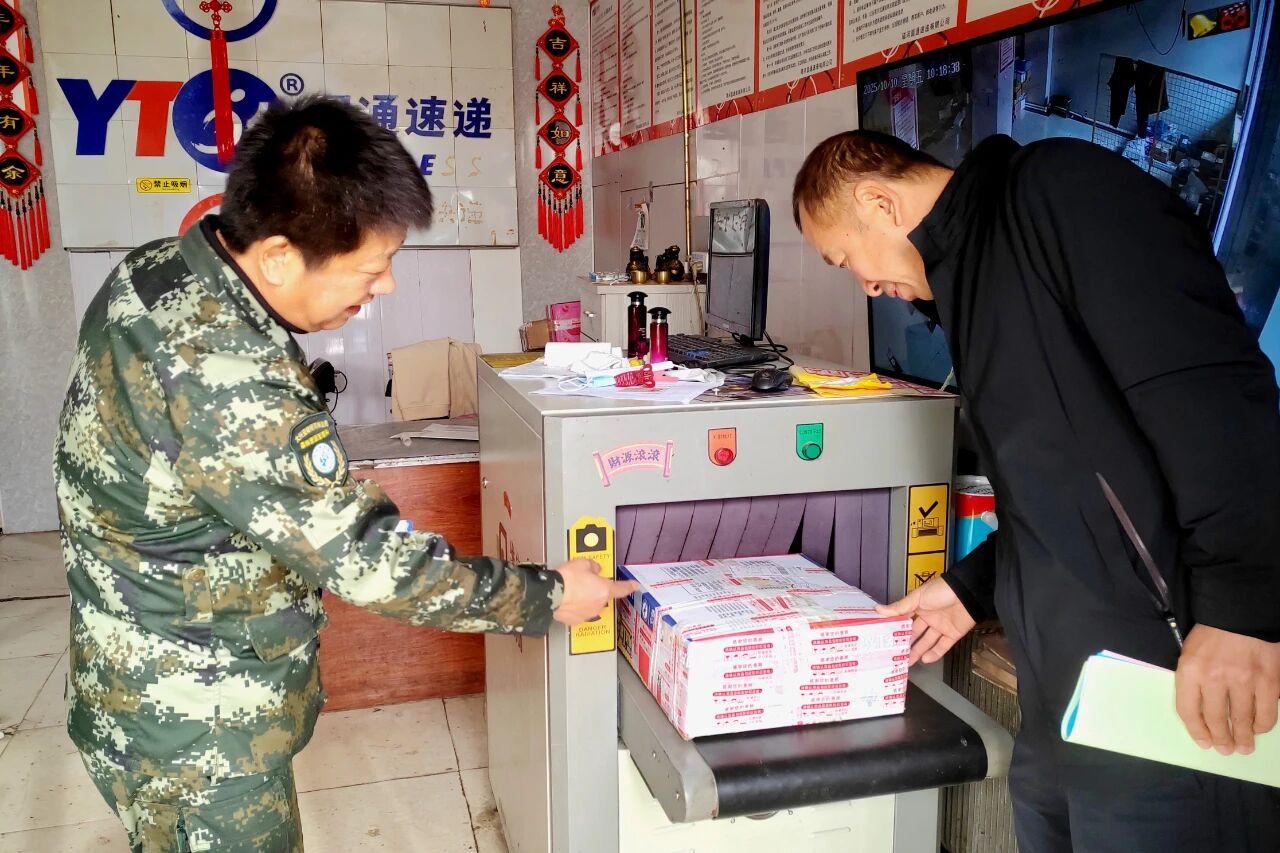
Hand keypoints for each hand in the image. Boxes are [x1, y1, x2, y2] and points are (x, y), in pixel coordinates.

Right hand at [552, 558, 638, 626]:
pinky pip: (579, 612)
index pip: (622, 588)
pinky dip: (575, 606)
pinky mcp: (575, 620)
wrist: (549, 594)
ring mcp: (587, 614)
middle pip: (602, 596)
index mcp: (604, 590)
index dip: (629, 586)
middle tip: (584, 581)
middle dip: (596, 589)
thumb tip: (595, 569)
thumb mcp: (582, 563)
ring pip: (590, 604)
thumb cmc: (566, 580)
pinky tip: (567, 599)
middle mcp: (598, 605)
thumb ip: (593, 566)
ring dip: (585, 598)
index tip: (634, 586)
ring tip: (572, 590)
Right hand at [876, 575, 976, 665]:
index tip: (885, 641)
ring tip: (907, 662)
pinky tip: (925, 660)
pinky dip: (935, 653)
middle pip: (915, 634)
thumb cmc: (942, 590)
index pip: (905, 621)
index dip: (896, 630)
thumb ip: (899, 607)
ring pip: (927, 642)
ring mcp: (941, 626)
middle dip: (906, 644)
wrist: (968, 593)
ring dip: (918, 652)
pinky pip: (942, 646)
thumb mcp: (917, 597)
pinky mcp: (952, 634)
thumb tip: (877, 609)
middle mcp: (929, 617)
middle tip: (895, 656)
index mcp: (919, 607)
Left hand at [1175, 624, 1279, 755]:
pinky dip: (1263, 725)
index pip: (1188, 710)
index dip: (1196, 731)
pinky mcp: (1268, 680)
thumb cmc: (1213, 634)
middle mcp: (1214, 678)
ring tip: (1244, 748)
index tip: (1204, 742)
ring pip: (1242, 720)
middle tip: (1226, 750)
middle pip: (1216, 719)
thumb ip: (1192, 681)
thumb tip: (1199, 712)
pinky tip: (1259, 729)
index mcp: (1190, 670)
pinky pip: (1266, 713)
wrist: (1240, 611)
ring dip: (1243, 738)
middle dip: (1221, 739)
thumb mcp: (1190, 653)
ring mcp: (1243, 680)